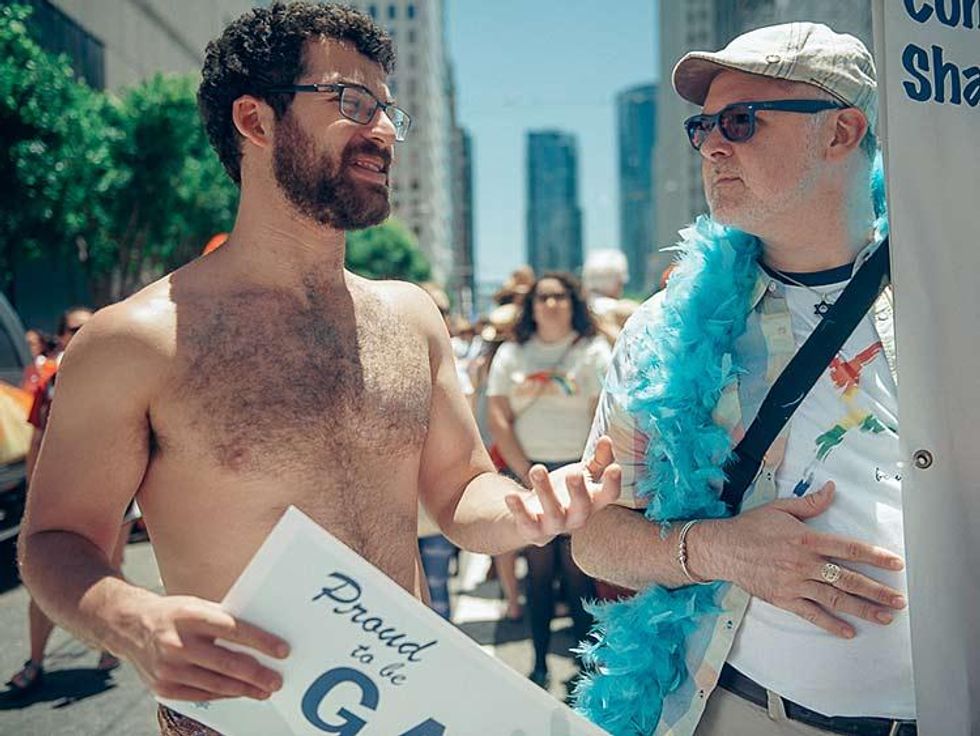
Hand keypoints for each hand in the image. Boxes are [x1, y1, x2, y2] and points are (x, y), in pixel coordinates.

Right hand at [120, 594, 289, 700]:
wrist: (129, 626)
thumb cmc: (172, 614)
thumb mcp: (196, 606)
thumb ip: (224, 619)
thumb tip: (260, 636)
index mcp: (189, 616)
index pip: (233, 630)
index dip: (261, 641)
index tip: (281, 650)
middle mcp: (177, 643)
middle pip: (226, 662)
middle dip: (256, 673)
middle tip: (276, 679)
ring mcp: (168, 668)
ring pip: (216, 684)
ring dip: (244, 689)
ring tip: (264, 689)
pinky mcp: (163, 687)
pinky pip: (201, 694)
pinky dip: (224, 694)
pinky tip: (239, 692)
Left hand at [504, 436, 621, 545]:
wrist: (531, 516)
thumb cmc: (563, 492)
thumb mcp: (581, 474)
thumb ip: (598, 459)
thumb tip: (607, 438)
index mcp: (592, 502)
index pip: (609, 496)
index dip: (613, 484)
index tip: (615, 468)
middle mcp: (577, 517)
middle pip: (582, 509)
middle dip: (579, 491)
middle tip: (574, 473)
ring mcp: (555, 526)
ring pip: (554, 514)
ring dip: (545, 492)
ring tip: (536, 469)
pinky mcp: (532, 530)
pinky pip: (526, 523)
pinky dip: (519, 510)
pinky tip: (510, 495)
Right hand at [701, 482, 906, 637]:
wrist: (721, 548)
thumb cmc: (749, 527)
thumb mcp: (780, 508)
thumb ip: (810, 503)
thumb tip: (831, 490)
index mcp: (806, 539)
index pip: (848, 549)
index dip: (875, 557)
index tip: (895, 564)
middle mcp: (804, 563)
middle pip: (848, 579)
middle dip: (877, 590)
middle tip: (899, 600)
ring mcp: (794, 583)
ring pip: (835, 599)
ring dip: (862, 609)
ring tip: (884, 616)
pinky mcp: (783, 598)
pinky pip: (811, 613)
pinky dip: (831, 624)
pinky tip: (848, 631)